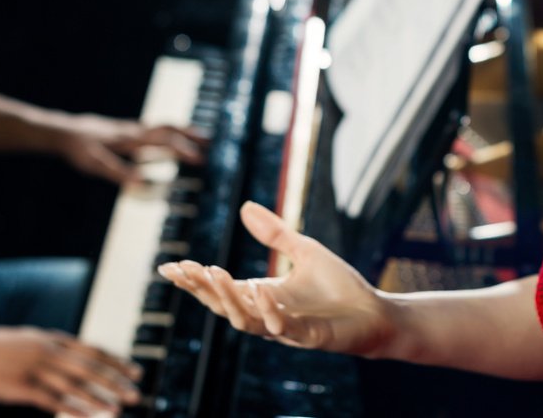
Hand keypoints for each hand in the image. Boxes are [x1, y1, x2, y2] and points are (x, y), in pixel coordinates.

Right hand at [0, 326, 141, 416]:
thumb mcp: (30, 339)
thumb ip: (54, 346)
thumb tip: (76, 353)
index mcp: (53, 339)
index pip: (93, 351)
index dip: (116, 362)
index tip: (136, 372)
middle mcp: (49, 352)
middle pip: (89, 369)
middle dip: (115, 382)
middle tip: (136, 393)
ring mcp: (35, 369)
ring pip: (74, 386)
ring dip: (98, 399)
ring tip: (118, 409)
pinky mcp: (21, 388)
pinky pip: (51, 401)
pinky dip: (71, 410)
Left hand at [53, 112, 208, 184]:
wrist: (64, 131)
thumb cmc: (79, 148)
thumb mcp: (95, 164)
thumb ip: (118, 171)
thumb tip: (140, 182)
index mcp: (132, 138)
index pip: (164, 140)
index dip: (183, 149)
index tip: (199, 158)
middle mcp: (135, 131)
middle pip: (169, 128)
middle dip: (191, 134)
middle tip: (210, 142)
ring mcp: (132, 129)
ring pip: (163, 127)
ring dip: (182, 132)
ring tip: (199, 138)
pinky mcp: (127, 131)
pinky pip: (154, 130)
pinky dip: (168, 134)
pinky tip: (169, 142)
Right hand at [158, 201, 394, 356]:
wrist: (374, 313)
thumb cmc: (339, 287)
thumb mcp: (305, 250)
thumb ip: (275, 233)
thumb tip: (244, 206)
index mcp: (262, 296)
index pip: (220, 290)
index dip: (194, 280)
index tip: (168, 265)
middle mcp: (267, 315)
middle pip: (224, 307)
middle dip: (202, 289)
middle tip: (184, 268)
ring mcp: (286, 329)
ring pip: (245, 321)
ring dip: (229, 297)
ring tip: (215, 271)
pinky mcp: (308, 336)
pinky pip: (283, 328)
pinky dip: (269, 310)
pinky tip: (262, 288)